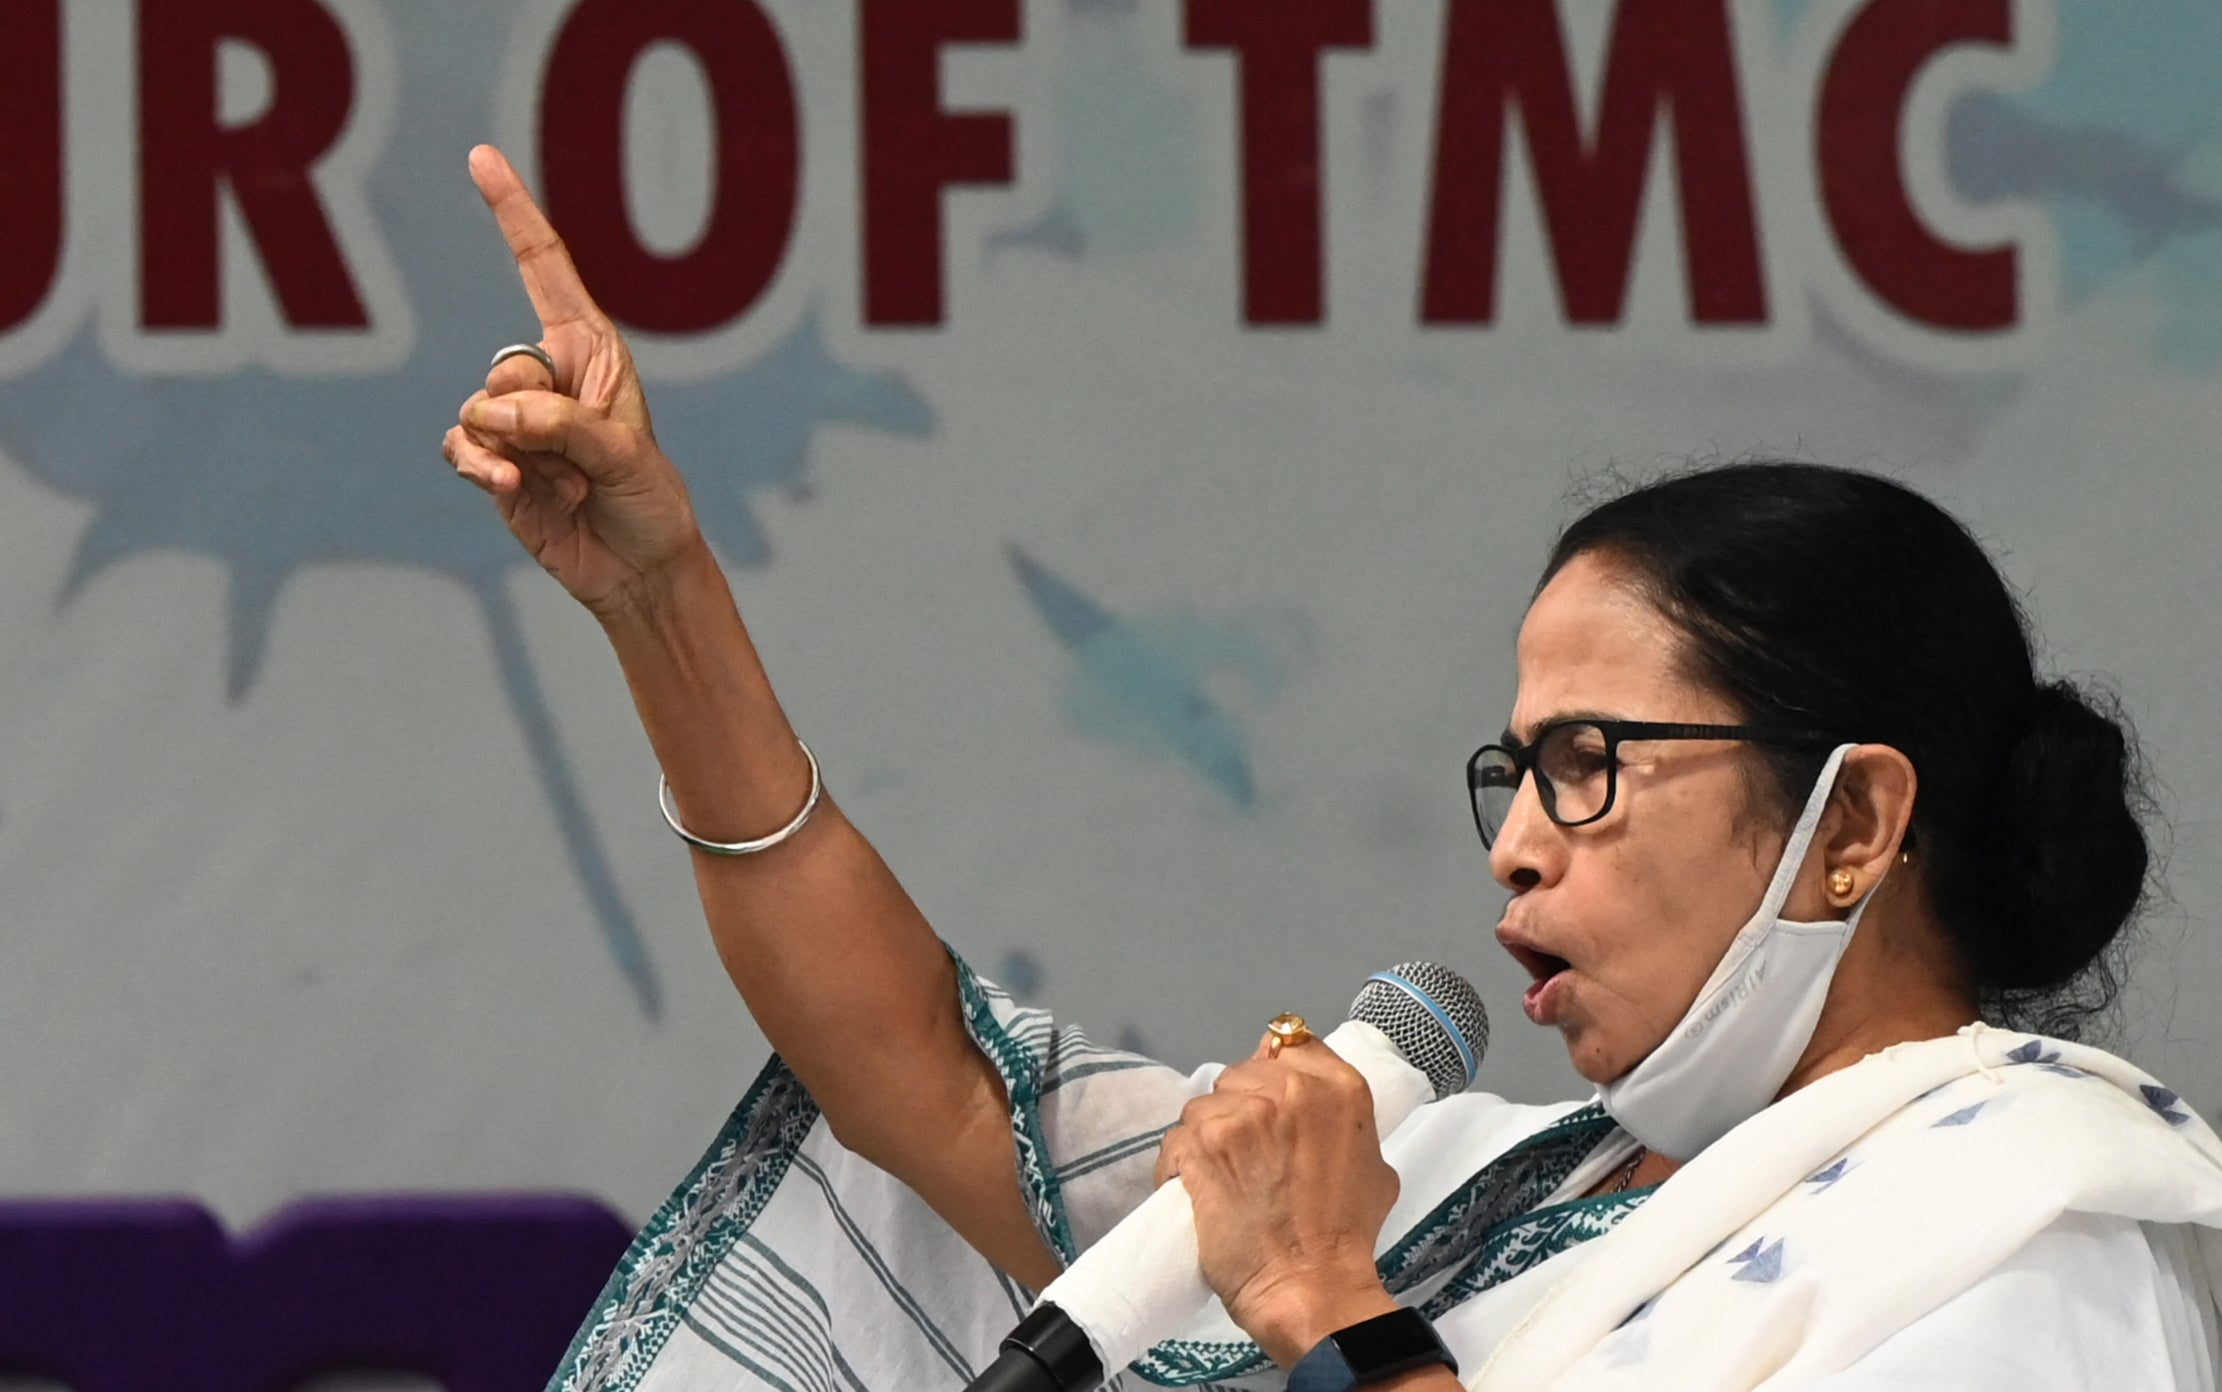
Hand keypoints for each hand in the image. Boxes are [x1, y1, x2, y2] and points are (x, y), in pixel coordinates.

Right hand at [441, 144, 700, 619]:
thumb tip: (493, 413)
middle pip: (505, 369)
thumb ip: (563, 427)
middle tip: (575, 458)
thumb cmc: (648, 503)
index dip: (513, 212)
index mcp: (593, 351)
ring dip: (512, 452)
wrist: (637, 570)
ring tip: (555, 484)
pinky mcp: (493, 462)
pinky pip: (460, 447)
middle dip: (534, 418)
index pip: (544, 268)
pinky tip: (512, 493)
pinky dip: (480, 469)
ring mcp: (517, 419)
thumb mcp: (624, 459)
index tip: (481, 157)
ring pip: (477, 412)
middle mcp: (550, 376)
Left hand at [1154, 1035, 1401, 1365]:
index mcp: (1338, 1087)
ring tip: (1221, 1178)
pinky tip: (1191, 1190)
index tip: (1265, 1100)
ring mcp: (1243, 1114)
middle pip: (1240, 1074)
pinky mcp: (1203, 1144)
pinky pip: (1175, 1141)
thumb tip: (1317, 1104)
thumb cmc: (1345, 1235)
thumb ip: (1345, 1122)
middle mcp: (1290, 1090)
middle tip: (1245, 1154)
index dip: (1272, 1071)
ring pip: (1203, 1106)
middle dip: (1236, 1108)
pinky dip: (1177, 1167)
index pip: (1289, 1042)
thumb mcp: (1374, 1165)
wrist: (1310, 1284)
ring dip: (1205, 1138)